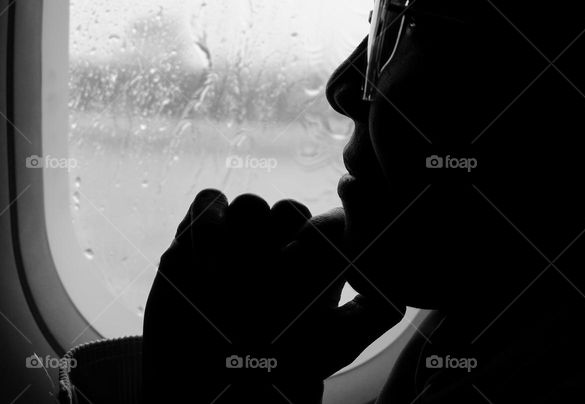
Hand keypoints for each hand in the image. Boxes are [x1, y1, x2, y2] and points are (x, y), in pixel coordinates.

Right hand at [143, 189, 403, 401]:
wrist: (215, 383)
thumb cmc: (278, 365)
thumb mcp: (337, 343)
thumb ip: (375, 311)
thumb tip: (384, 270)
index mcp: (316, 263)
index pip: (332, 221)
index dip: (326, 230)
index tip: (311, 256)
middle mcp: (278, 245)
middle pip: (289, 210)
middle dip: (282, 237)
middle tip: (280, 268)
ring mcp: (240, 238)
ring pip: (250, 205)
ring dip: (244, 236)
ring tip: (234, 279)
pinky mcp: (200, 235)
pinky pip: (209, 202)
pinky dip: (208, 223)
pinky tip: (208, 266)